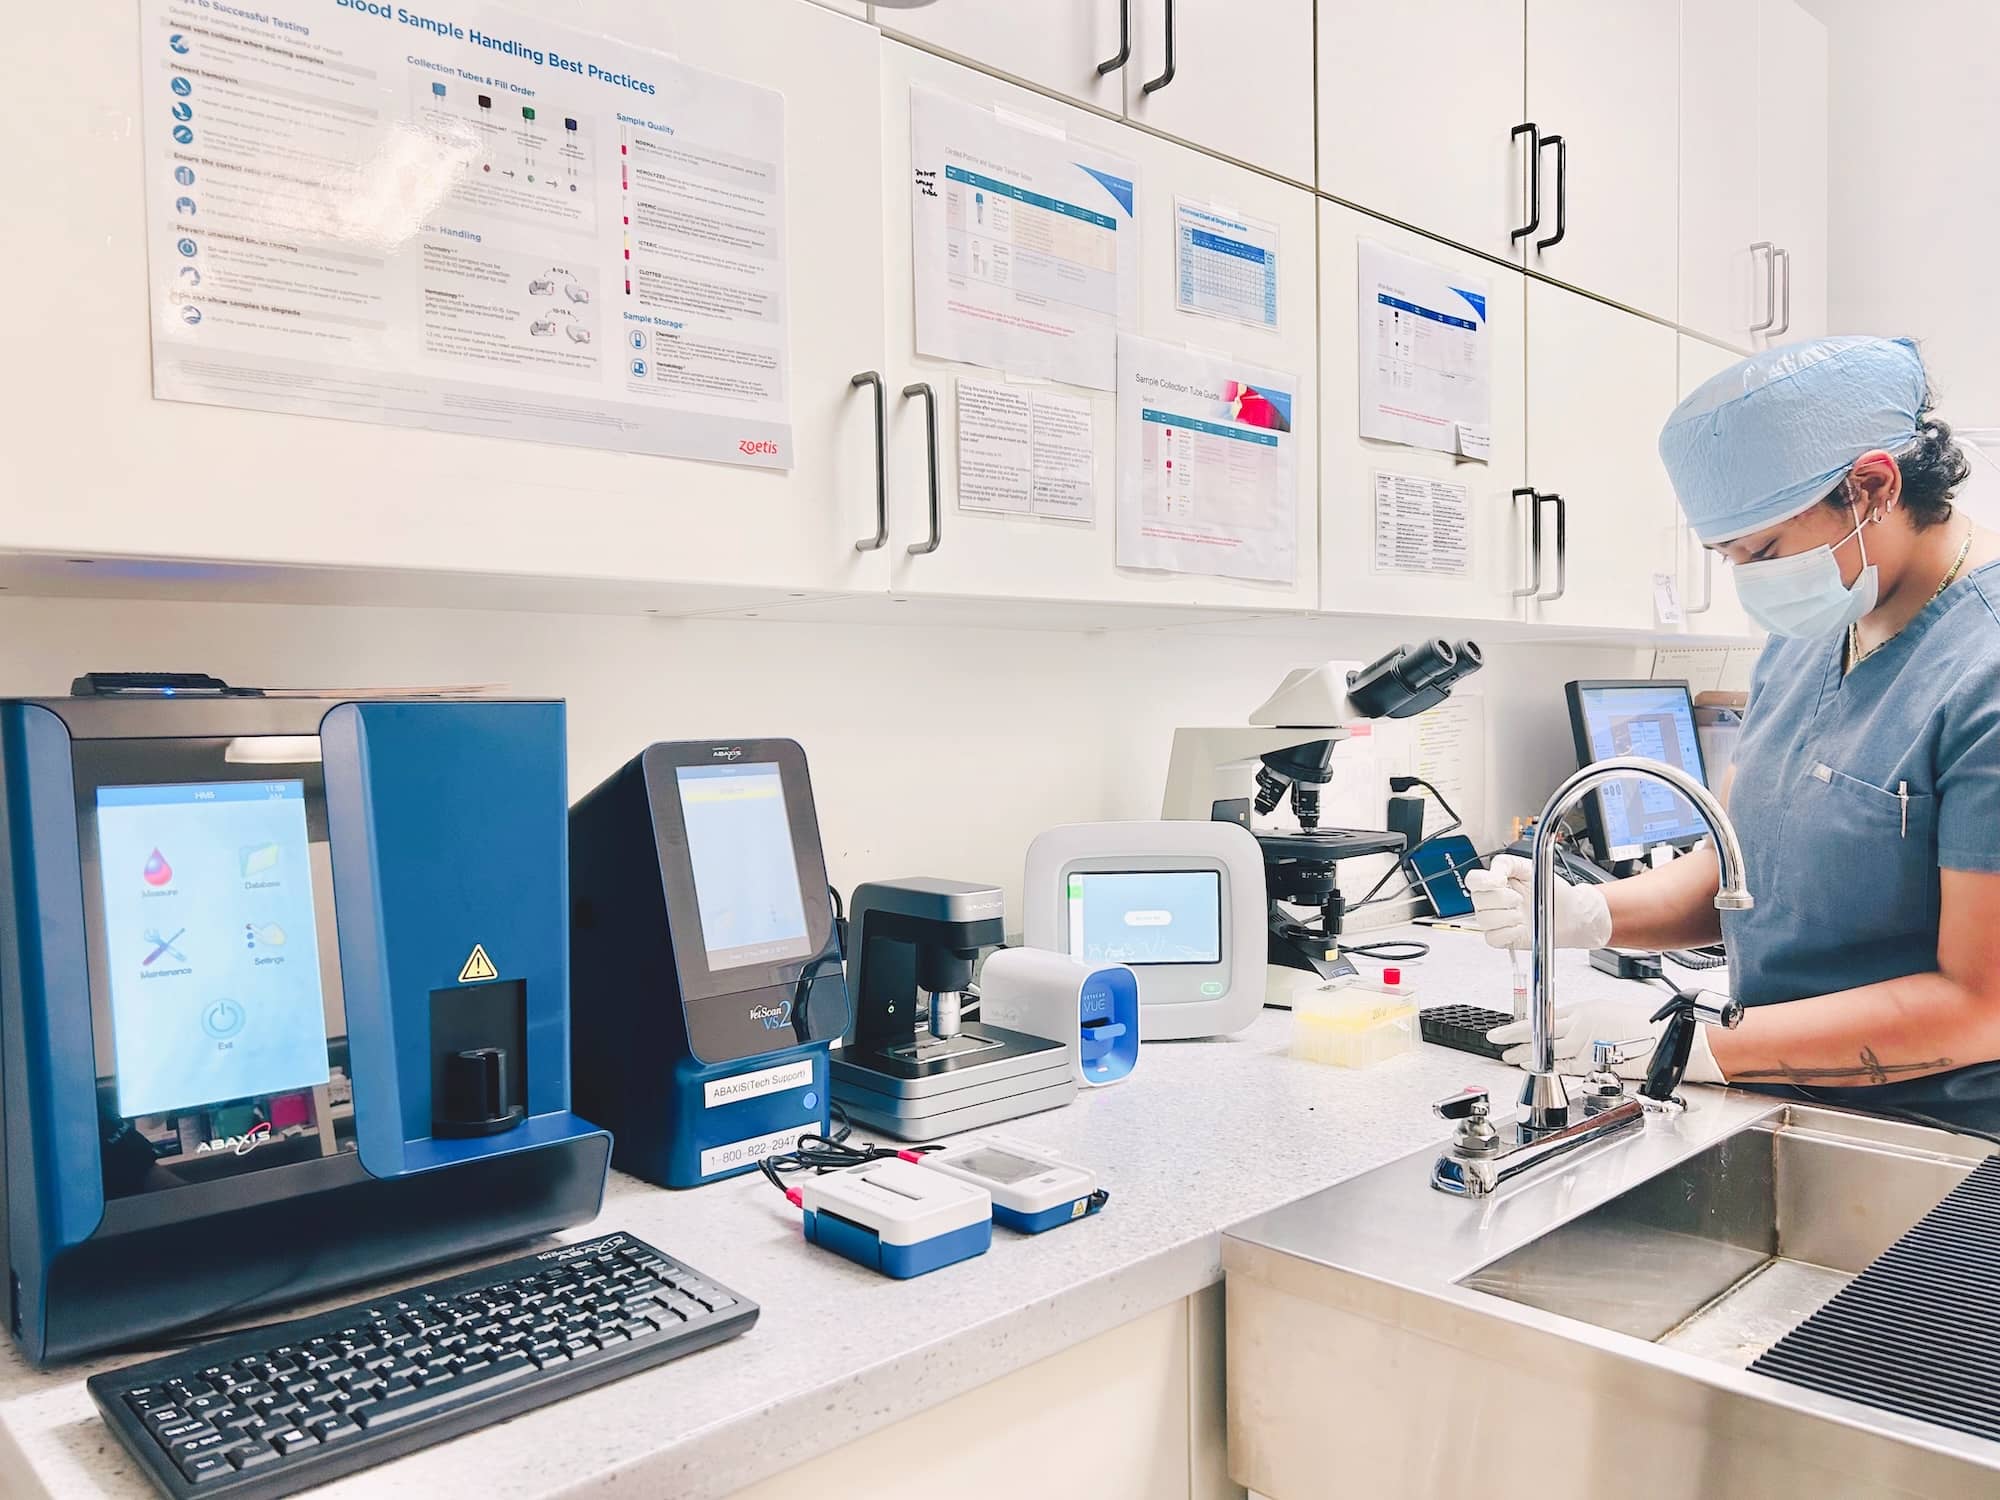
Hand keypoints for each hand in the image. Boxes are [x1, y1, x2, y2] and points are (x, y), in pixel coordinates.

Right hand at [1463, 854, 1612, 951]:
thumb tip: (1493, 873)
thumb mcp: (1530, 867)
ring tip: (1522, 913)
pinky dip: (1510, 932)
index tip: (1500, 881)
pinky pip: (1494, 937)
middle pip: (1478, 900)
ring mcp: (1494, 920)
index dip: (1483, 881)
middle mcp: (1490, 901)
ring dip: (1508, 916)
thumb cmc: (1551, 891)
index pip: (1473, 880)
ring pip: (1485, 920)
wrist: (1569, 913)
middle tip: (1519, 898)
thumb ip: (1507, 864)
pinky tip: (1521, 926)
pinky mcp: (1500, 938)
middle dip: (1503, 899)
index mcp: (1494, 882)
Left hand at [1484, 993, 1724, 1083]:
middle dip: (1514, 1033)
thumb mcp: (1609, 1011)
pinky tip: (1530, 1066)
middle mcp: (1582, 1023)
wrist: (1666, 1037)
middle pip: (1540, 1028)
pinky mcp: (1595, 1060)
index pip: (1546, 1014)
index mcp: (1585, 1009)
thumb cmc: (1644, 1024)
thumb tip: (1572, 1028)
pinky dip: (1545, 1065)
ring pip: (1546, 1047)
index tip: (1509, 1026)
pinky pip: (1563, 1064)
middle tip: (1494, 1037)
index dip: (1525, 1022)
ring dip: (1524, 1052)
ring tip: (1506, 1056)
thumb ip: (1587, 1020)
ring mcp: (1586, 1042)